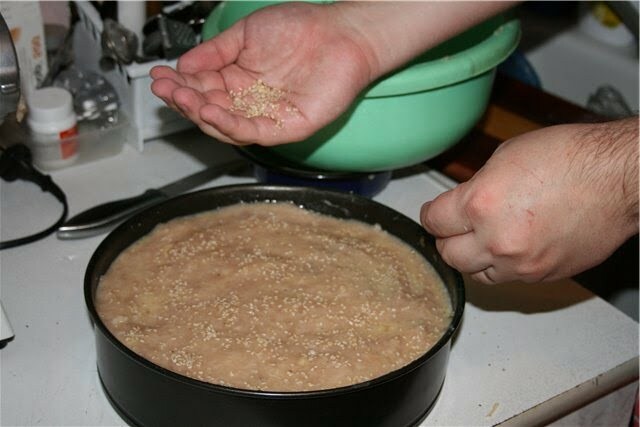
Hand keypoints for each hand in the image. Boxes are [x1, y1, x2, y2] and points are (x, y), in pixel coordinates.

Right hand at [150, 2, 373, 144]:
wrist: (341, 31)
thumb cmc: (301, 28)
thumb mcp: (246, 33)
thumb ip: (215, 52)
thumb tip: (183, 66)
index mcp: (239, 80)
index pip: (201, 90)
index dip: (178, 86)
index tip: (158, 77)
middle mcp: (251, 101)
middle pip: (210, 111)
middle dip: (184, 101)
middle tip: (165, 89)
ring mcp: (270, 116)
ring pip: (228, 126)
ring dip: (202, 115)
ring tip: (184, 100)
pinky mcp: (290, 126)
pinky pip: (256, 132)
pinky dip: (232, 125)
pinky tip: (212, 111)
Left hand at [421, 118, 637, 283]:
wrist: (621, 179)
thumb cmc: (572, 158)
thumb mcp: (506, 157)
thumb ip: (477, 187)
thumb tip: (464, 203)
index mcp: (481, 204)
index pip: (434, 222)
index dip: (430, 215)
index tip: (434, 214)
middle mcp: (496, 240)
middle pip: (448, 255)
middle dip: (447, 239)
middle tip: (453, 228)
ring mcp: (521, 264)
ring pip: (477, 275)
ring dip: (473, 258)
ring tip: (483, 239)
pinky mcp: (543, 276)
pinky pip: (509, 278)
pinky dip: (503, 266)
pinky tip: (512, 246)